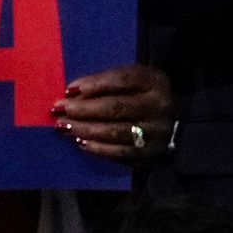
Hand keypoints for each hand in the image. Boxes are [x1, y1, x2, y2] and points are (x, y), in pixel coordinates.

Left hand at [52, 60, 179, 164]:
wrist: (174, 127)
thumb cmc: (143, 98)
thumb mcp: (135, 82)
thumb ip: (109, 84)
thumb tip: (72, 94)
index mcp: (154, 81)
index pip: (122, 80)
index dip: (94, 84)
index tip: (69, 89)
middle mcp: (158, 105)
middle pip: (116, 107)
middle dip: (83, 109)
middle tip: (59, 109)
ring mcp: (156, 131)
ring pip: (115, 131)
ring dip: (85, 129)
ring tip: (64, 127)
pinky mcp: (149, 153)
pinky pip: (118, 152)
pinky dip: (97, 147)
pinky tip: (80, 142)